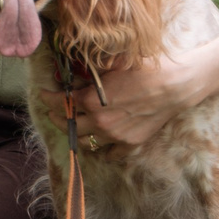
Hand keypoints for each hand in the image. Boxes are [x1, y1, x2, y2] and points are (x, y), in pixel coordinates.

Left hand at [54, 52, 198, 149]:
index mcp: (90, 100)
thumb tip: (72, 73)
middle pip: (67, 125)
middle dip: (57, 117)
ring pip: (85, 142)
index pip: (59, 102)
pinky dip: (102, 147)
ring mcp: (113, 136)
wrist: (174, 86)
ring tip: (75, 126)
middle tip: (55, 111)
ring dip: (76, 134)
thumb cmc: (145, 70)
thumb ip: (89, 72)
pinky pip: (108, 153)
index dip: (47, 98)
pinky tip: (102, 139)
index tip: (43, 94)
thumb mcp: (113, 65)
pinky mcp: (128, 144)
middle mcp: (98, 122)